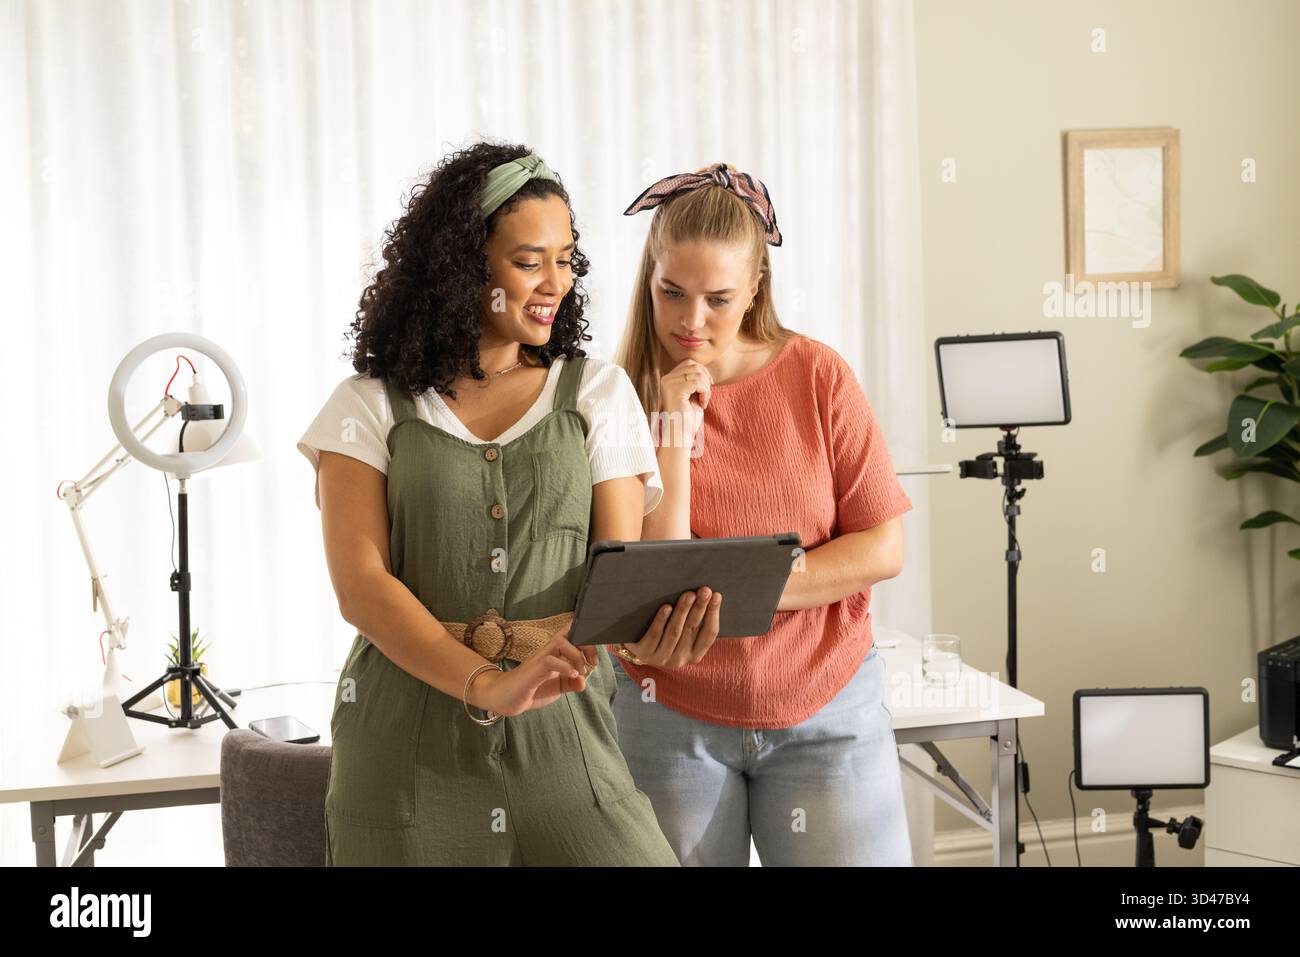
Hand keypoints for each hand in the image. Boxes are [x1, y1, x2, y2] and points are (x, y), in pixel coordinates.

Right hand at [476, 620, 597, 716]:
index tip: (595, 655)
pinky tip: (572, 677)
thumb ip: (571, 684)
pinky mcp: (533, 670)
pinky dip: (565, 667)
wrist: (505, 698)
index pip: (572, 634)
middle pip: (570, 633)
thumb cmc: (531, 689)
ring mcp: (540, 658)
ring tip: (580, 672)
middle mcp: (548, 651)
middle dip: (586, 644)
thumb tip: (584, 681)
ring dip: (576, 656)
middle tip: (593, 662)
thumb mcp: (557, 688)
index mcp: (556, 653)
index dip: (587, 637)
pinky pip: (550, 661)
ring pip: (560, 642)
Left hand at [616, 587, 721, 668]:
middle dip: (700, 608)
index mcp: (694, 654)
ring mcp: (660, 657)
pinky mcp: (643, 653)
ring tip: (688, 595)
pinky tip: (666, 607)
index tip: (717, 595)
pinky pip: (654, 635)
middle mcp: (679, 659)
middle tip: (705, 590)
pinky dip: (661, 620)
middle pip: (692, 630)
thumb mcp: (682, 634)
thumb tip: (708, 595)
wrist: (634, 649)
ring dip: (683, 612)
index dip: (714, 614)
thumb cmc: (664, 634)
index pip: (709, 635)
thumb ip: (693, 622)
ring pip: (674, 632)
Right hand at [658, 360, 711, 446]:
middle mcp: (665, 379)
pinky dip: (706, 393)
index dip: (702, 372)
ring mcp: (669, 384)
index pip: (688, 363)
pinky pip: (698, 382)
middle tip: (706, 395)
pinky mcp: (675, 390)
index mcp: (667, 379)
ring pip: (698, 373)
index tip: (707, 387)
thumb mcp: (692, 395)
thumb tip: (704, 368)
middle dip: (705, 378)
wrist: (680, 436)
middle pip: (694, 365)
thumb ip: (695, 380)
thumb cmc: (687, 418)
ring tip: (704, 401)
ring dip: (707, 388)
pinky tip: (703, 404)